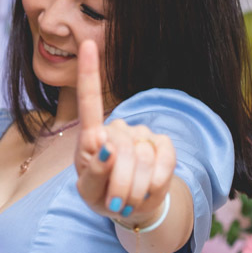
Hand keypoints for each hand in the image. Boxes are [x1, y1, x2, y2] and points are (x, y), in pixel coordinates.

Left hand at [74, 39, 175, 227]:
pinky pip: (162, 165)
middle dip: (115, 186)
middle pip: (118, 153)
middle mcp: (118, 129)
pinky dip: (154, 186)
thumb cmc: (103, 196)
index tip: (87, 44)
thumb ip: (92, 173)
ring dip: (132, 190)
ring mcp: (143, 135)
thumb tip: (106, 148)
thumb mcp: (89, 192)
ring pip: (140, 162)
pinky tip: (148, 190)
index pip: (89, 102)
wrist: (133, 208)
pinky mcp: (164, 146)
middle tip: (114, 202)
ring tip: (127, 198)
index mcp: (92, 136)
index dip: (89, 73)